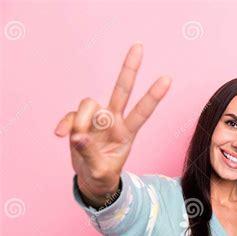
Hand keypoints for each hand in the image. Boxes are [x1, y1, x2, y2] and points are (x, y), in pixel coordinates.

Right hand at [55, 43, 170, 195]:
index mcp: (127, 133)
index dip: (154, 96)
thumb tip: (77, 135)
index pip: (143, 111)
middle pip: (122, 90)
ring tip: (77, 138)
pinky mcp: (80, 121)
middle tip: (139, 45)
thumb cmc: (103, 175)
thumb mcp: (101, 171)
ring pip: (90, 103)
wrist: (92, 181)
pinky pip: (72, 115)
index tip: (168, 78)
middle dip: (129, 68)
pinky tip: (61, 135)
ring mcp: (97, 120)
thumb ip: (90, 154)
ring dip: (81, 119)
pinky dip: (66, 124)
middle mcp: (114, 121)